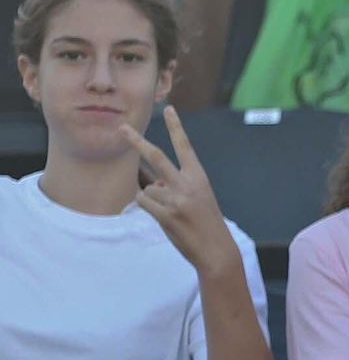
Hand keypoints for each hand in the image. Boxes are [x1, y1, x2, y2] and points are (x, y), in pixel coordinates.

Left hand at [125, 106, 238, 277]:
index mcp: (199, 177)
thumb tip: (153, 182)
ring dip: (153, 198)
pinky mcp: (166, 215)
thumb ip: (176, 186)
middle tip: (121, 128)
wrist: (216, 250)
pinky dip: (148, 207)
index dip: (176, 127)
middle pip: (156, 157)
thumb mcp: (199, 198)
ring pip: (148, 187)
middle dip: (136, 141)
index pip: (185, 147)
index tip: (169, 109)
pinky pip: (144, 201)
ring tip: (172, 212)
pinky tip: (164, 217)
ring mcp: (176, 200)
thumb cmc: (207, 223)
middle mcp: (187, 185)